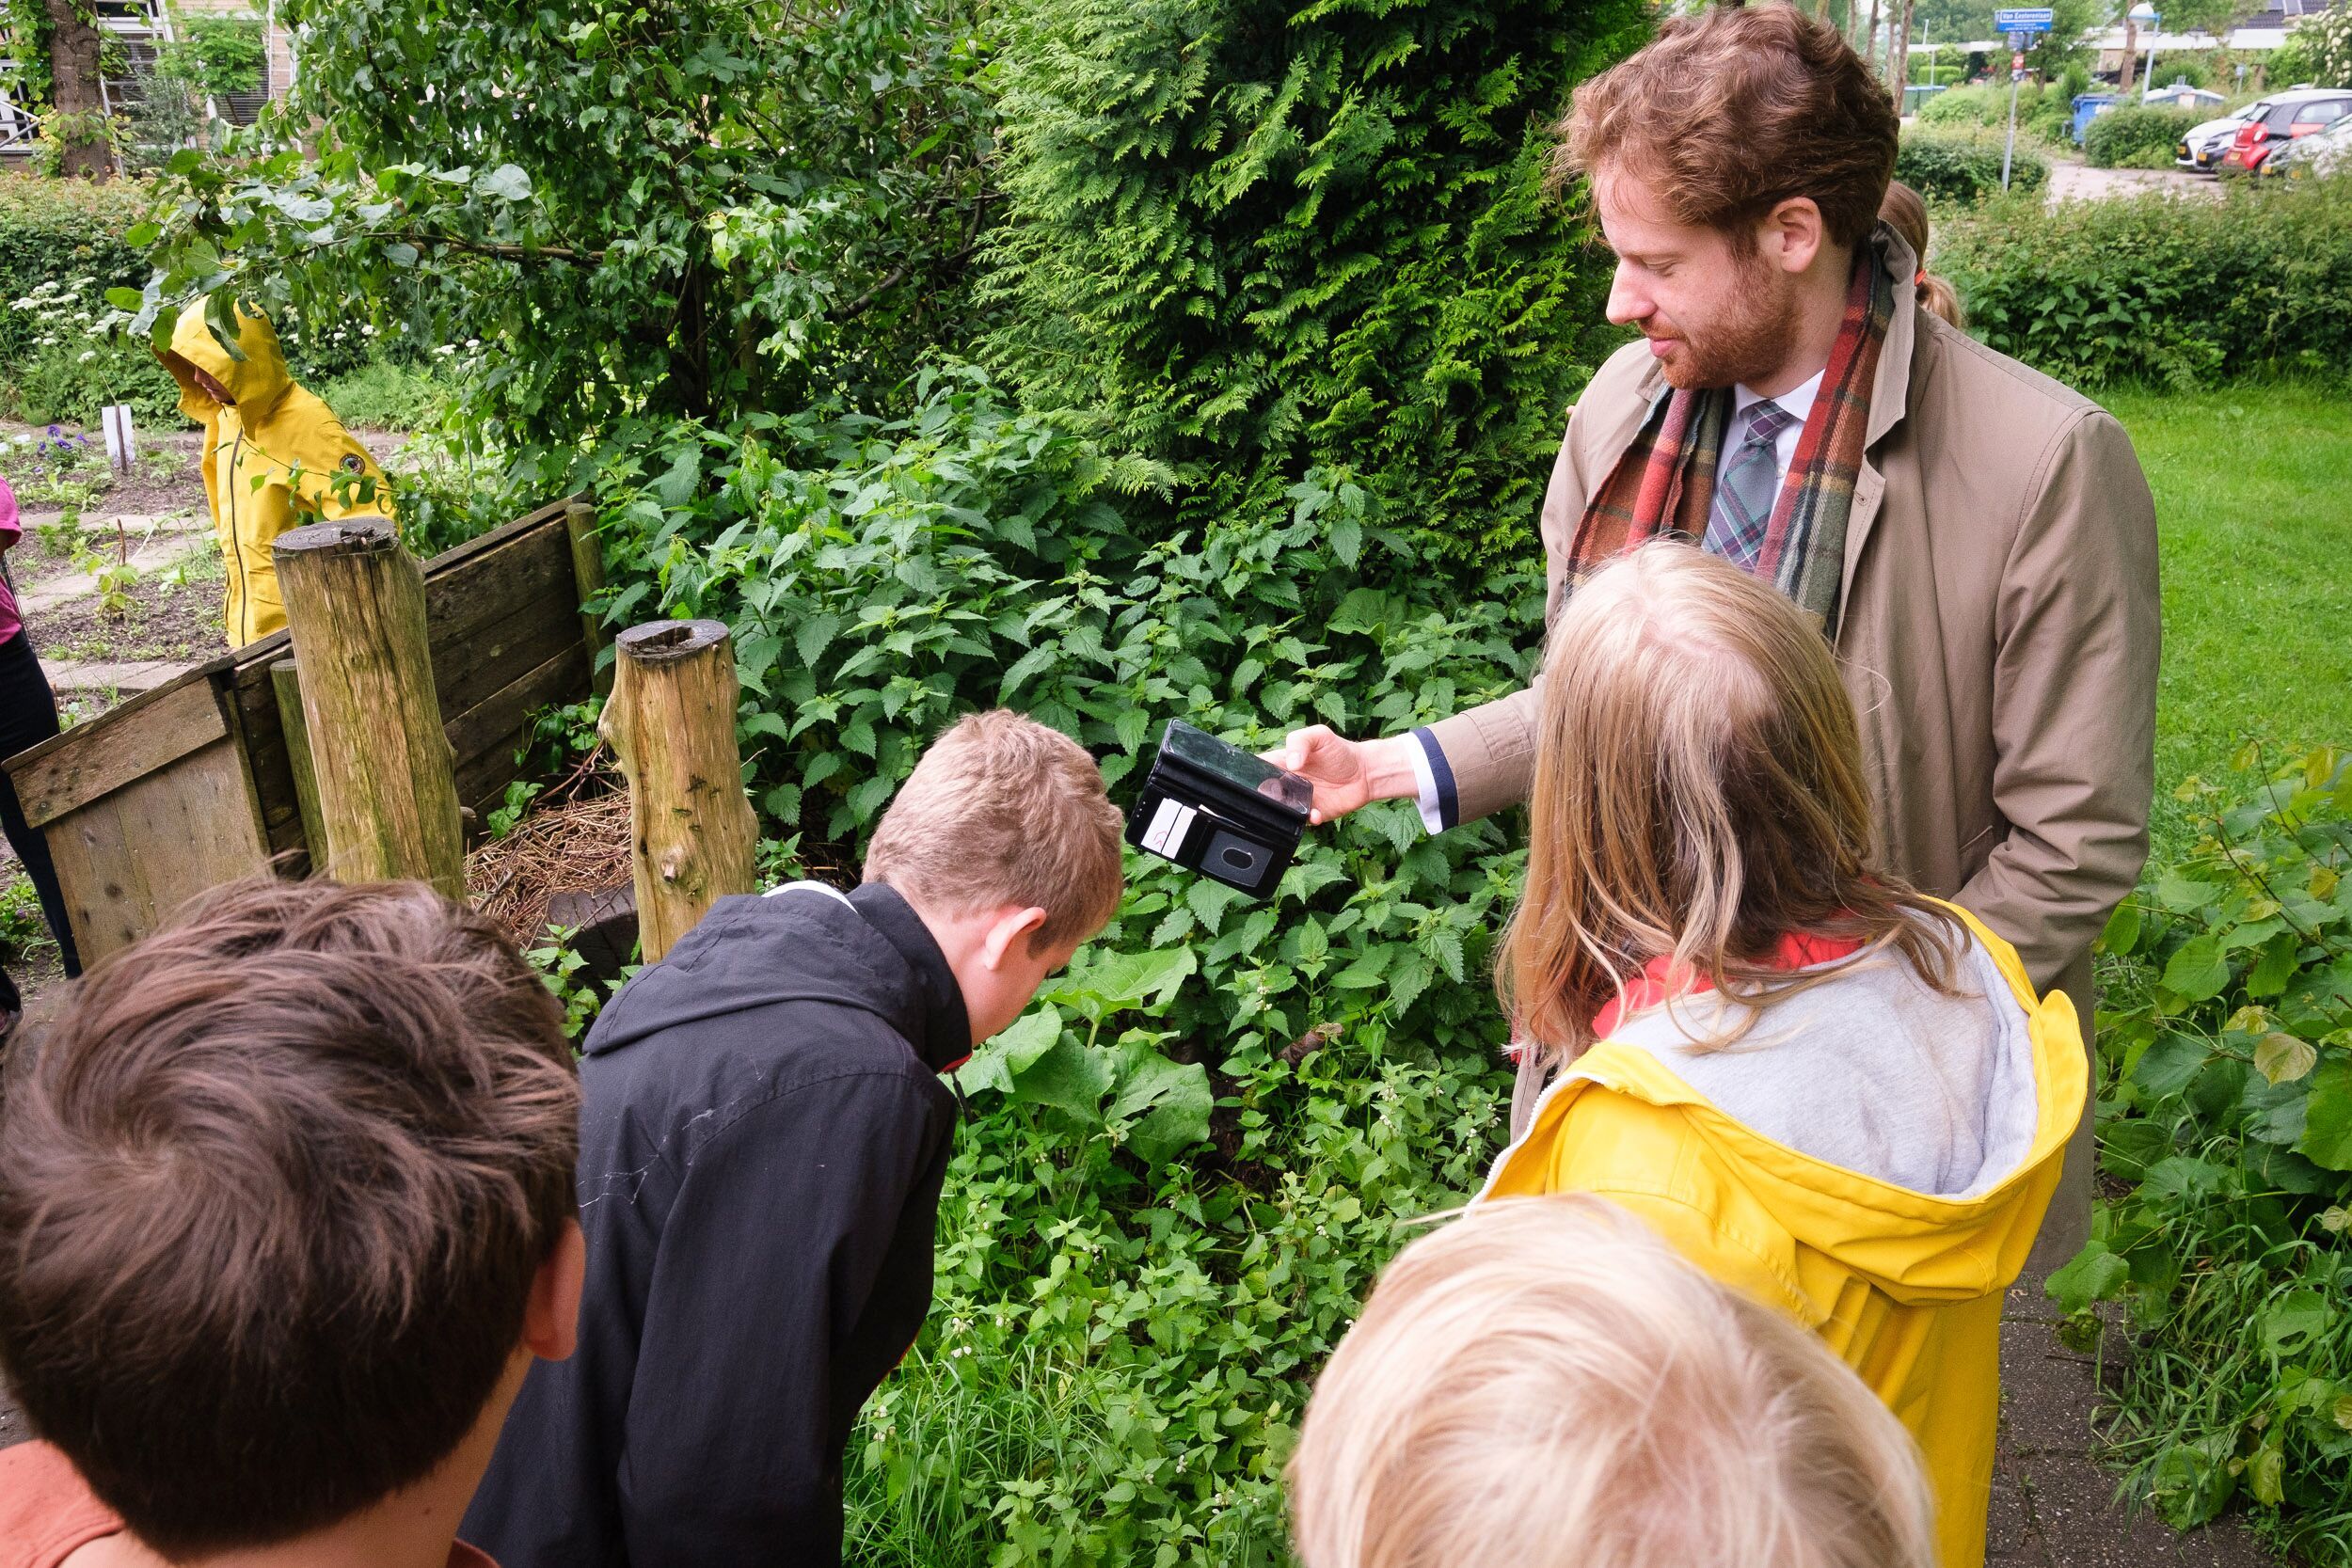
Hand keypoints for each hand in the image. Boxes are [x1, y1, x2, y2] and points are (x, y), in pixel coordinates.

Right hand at [1265, 726, 1415, 825]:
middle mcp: (1287, 783)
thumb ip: (1300, 741)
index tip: (1255, 779)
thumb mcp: (1319, 735)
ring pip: (1281, 811)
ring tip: (1294, 807)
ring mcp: (1299, 800)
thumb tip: (1291, 762)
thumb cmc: (1340, 751)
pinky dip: (1306, 820)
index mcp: (1282, 762)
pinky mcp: (1312, 813)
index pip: (1258, 769)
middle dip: (1266, 796)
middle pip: (1265, 793)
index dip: (1252, 774)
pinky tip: (1314, 814)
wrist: (1365, 772)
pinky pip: (1302, 822)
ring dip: (1284, 812)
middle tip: (1274, 795)